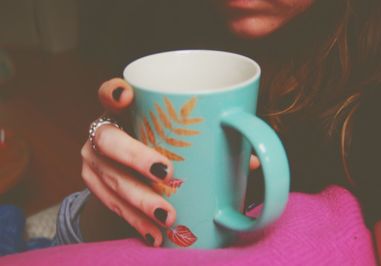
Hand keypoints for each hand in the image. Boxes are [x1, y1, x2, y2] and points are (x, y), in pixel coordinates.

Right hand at [80, 78, 259, 246]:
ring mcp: (93, 162)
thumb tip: (255, 160)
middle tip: (167, 174)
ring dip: (139, 201)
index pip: (107, 93)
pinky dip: (135, 222)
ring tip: (168, 217)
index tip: (128, 96)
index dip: (113, 92)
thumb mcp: (172, 135)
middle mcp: (102, 134)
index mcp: (120, 111)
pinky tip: (155, 235)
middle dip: (136, 157)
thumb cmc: (157, 143)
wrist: (124, 166)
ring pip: (110, 180)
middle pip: (109, 140)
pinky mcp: (95, 188)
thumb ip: (207, 139)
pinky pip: (111, 207)